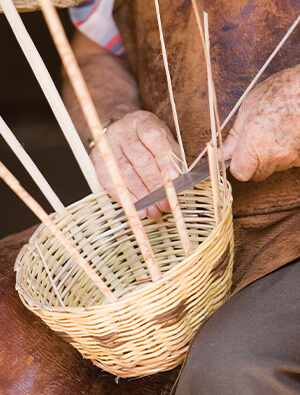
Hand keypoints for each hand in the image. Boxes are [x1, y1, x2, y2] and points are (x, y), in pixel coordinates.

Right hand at [90, 110, 180, 217]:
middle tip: (164, 202)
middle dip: (154, 184)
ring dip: (141, 195)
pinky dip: (125, 197)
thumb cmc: (148, 140)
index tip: (174, 178)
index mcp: (142, 122)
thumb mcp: (164, 141)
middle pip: (139, 159)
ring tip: (153, 210)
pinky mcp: (98, 161)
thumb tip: (175, 182)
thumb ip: (171, 158)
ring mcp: (107, 146)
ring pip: (125, 173)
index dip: (164, 158)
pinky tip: (136, 208)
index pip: (153, 137)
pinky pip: (110, 183)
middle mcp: (122, 131)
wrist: (123, 133)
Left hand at [223, 65, 299, 181]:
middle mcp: (274, 155)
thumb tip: (224, 152)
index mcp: (255, 144)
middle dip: (254, 162)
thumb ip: (235, 135)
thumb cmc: (283, 91)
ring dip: (272, 156)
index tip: (238, 156)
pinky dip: (288, 152)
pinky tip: (288, 135)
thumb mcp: (249, 107)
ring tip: (276, 133)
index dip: (238, 165)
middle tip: (258, 141)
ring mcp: (292, 157)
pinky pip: (291, 161)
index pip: (240, 173)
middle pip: (257, 173)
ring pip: (275, 167)